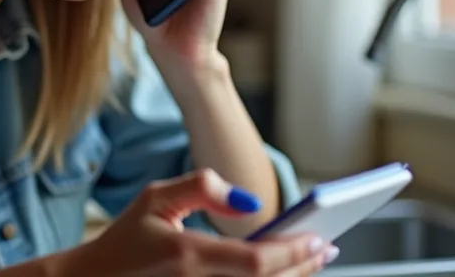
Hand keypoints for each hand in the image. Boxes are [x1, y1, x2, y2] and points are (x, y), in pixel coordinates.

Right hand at [51, 169, 335, 276]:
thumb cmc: (126, 240)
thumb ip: (201, 187)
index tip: (321, 238)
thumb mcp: (155, 198)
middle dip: (304, 266)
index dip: (294, 251)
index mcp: (188, 256)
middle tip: (328, 247)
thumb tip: (247, 199)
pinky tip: (283, 274)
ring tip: (312, 260)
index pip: (256, 259)